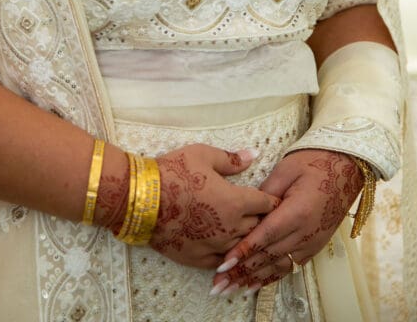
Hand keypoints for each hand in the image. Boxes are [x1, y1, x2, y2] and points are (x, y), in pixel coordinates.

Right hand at [149, 144, 279, 269]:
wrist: (142, 199)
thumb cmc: (173, 172)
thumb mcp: (203, 155)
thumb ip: (231, 159)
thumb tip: (254, 154)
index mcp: (235, 201)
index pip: (266, 204)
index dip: (271, 200)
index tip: (274, 199)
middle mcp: (230, 227)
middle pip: (257, 226)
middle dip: (261, 219)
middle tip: (260, 213)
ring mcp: (216, 246)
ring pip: (242, 246)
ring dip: (245, 238)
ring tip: (245, 231)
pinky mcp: (200, 258)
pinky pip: (223, 261)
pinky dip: (228, 254)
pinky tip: (227, 248)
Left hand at [211, 149, 362, 290]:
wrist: (346, 167)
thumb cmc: (315, 162)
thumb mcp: (287, 169)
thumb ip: (266, 191)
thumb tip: (248, 208)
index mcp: (297, 212)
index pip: (264, 236)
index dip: (243, 251)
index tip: (224, 263)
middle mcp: (305, 232)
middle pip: (269, 256)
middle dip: (242, 271)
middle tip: (219, 283)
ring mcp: (312, 241)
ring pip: (279, 266)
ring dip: (254, 279)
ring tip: (232, 288)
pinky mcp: (316, 245)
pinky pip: (291, 265)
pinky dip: (272, 276)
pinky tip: (256, 283)